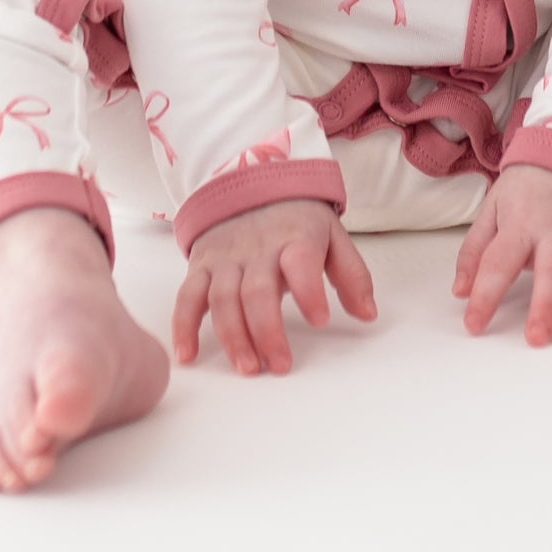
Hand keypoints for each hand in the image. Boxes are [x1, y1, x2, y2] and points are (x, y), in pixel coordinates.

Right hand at [172, 198, 378, 375]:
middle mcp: (257, 248)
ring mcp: (226, 258)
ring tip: (248, 368)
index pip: (300, 261)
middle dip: (266, 331)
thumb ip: (352, 274)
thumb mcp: (332, 236)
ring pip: (222, 298)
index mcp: (295, 237)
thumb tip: (368, 314)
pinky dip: (183, 326)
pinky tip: (187, 355)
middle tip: (279, 365)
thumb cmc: (297, 220)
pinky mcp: (201, 265)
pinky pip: (187, 296)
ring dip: (232, 336)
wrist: (250, 183)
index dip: (309, 289)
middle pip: (257, 291)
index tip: (319, 319)